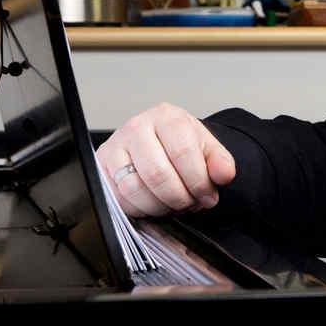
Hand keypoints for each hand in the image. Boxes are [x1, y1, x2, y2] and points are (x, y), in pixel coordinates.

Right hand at [95, 102, 235, 217]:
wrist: (157, 142)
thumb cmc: (180, 145)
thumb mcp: (206, 149)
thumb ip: (220, 161)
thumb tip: (224, 174)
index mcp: (167, 117)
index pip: (183, 152)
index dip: (198, 182)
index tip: (207, 196)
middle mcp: (137, 126)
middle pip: (158, 174)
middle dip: (179, 198)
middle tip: (189, 204)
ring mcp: (115, 145)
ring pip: (135, 188)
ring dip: (159, 206)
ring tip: (173, 205)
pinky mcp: (102, 165)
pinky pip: (120, 198)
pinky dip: (141, 209)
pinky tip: (153, 203)